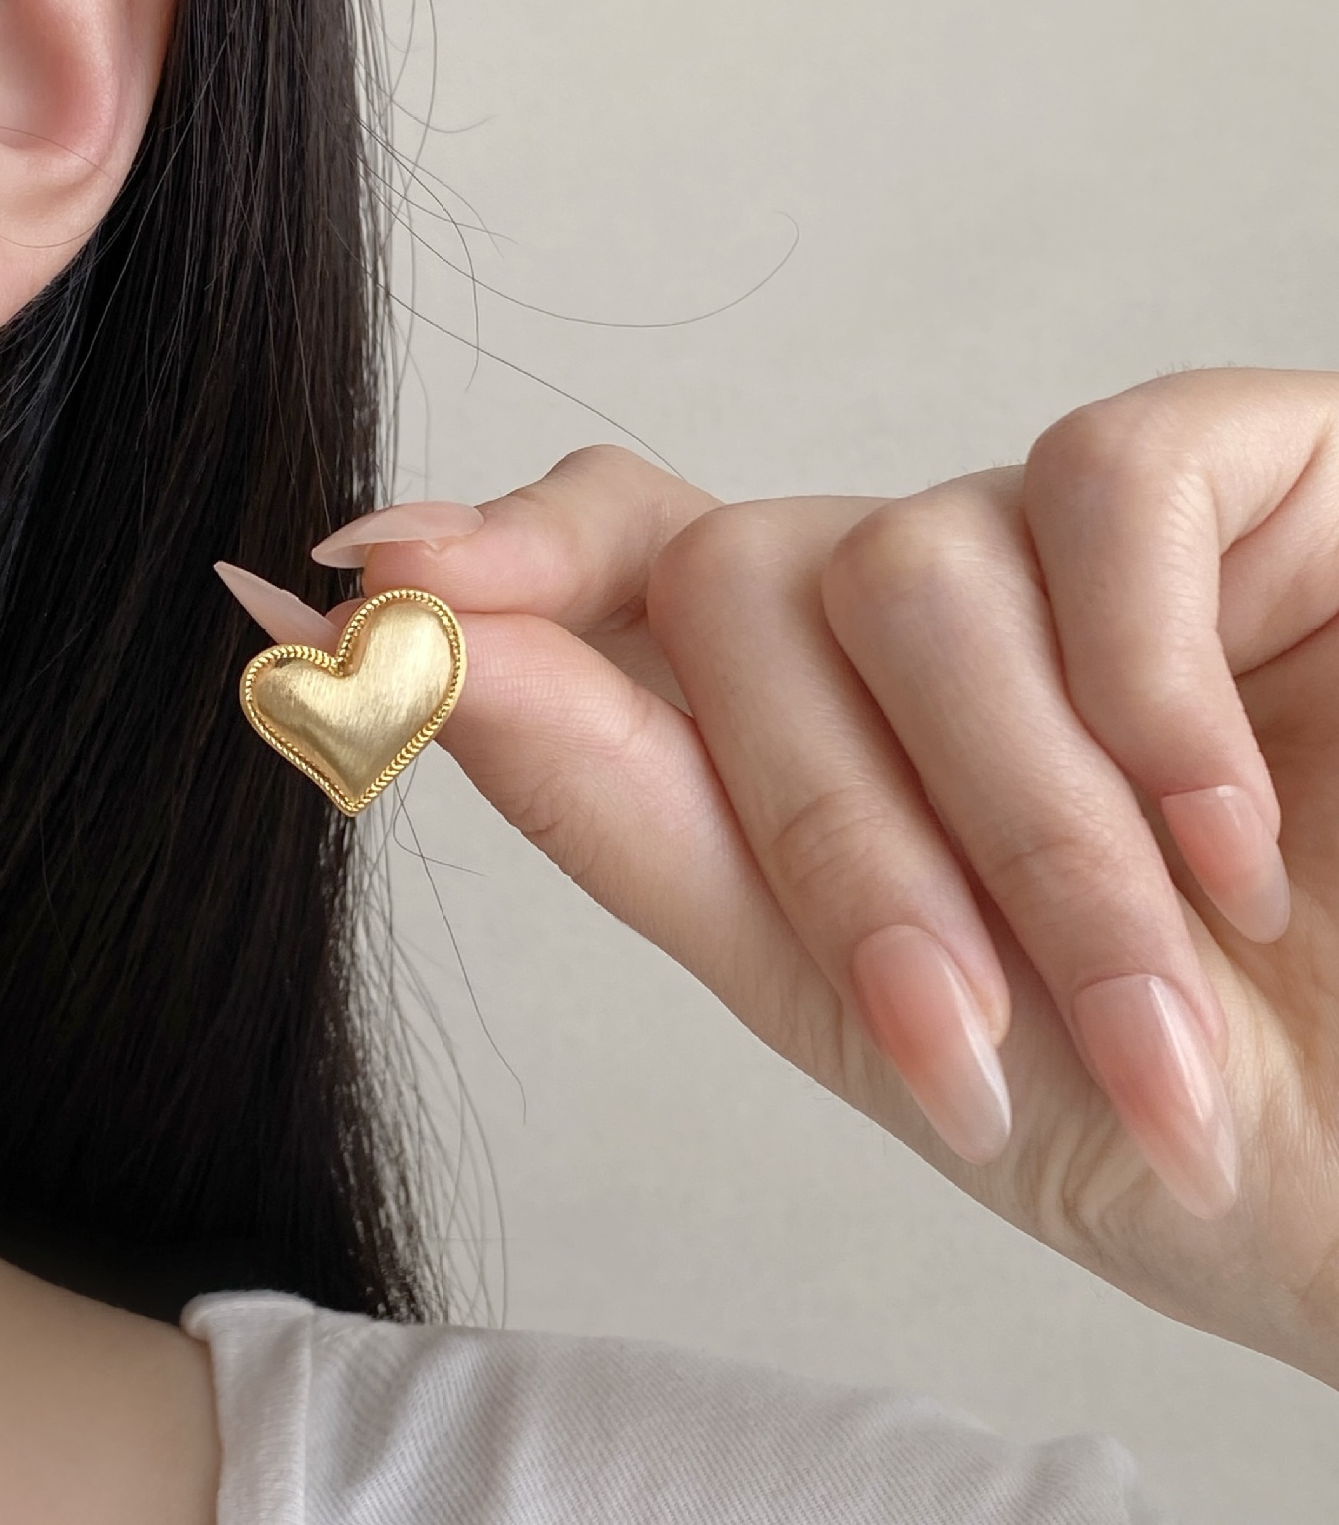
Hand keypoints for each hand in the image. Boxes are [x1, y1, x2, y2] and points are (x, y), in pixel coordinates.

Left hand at [306, 371, 1338, 1386]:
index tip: (336, 591)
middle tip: (958, 1044)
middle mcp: (920, 611)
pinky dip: (1148, 692)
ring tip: (1149, 1014)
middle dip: (830, 840)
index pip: (613, 573)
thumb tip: (404, 657)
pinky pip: (1102, 490)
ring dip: (1016, 825)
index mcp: (815, 725)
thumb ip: (636, 821)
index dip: (484, 565)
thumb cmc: (1169, 1112)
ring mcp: (1070, 534)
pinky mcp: (1246, 469)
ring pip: (905, 565)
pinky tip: (1240, 844)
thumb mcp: (865, 1006)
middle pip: (732, 590)